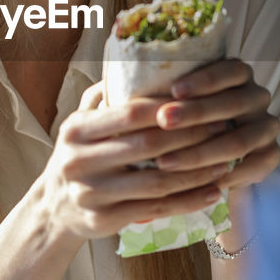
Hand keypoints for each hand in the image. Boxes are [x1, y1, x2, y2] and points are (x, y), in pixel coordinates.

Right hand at [37, 82, 234, 241]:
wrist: (54, 209)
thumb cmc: (80, 155)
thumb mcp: (81, 122)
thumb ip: (105, 94)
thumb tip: (136, 58)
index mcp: (76, 130)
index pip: (129, 113)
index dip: (168, 107)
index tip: (201, 100)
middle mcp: (79, 161)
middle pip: (147, 146)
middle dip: (190, 136)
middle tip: (223, 126)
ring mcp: (91, 194)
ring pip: (156, 182)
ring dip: (196, 172)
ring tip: (226, 161)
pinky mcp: (104, 221)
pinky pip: (155, 210)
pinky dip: (188, 201)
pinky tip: (212, 192)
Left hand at [150, 58, 279, 191]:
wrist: (220, 157)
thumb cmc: (189, 121)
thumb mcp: (180, 102)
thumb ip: (165, 96)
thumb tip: (120, 94)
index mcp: (239, 75)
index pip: (228, 70)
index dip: (203, 80)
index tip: (173, 89)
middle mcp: (257, 97)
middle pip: (231, 104)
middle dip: (195, 113)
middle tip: (163, 120)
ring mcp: (266, 127)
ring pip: (238, 140)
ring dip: (200, 152)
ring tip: (166, 162)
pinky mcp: (271, 155)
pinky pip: (250, 167)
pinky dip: (223, 176)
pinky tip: (195, 183)